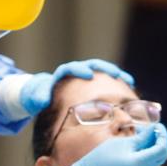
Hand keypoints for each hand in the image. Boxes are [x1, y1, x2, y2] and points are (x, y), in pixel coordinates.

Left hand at [20, 59, 135, 115]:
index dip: (80, 70)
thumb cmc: (40, 96)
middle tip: (115, 74)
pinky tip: (130, 86)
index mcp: (63, 73)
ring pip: (103, 70)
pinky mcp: (94, 81)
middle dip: (104, 68)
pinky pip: (107, 79)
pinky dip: (118, 81)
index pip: (71, 68)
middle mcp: (77, 71)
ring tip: (128, 80)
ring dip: (116, 73)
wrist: (45, 94)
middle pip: (91, 65)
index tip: (88, 75)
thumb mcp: (36, 97)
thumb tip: (43, 100)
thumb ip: (39, 98)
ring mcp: (87, 74)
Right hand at [54, 123, 166, 165]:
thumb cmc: (102, 157)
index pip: (161, 148)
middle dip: (159, 140)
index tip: (158, 126)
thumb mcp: (122, 143)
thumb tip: (154, 130)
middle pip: (160, 155)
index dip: (163, 135)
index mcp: (140, 163)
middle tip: (152, 129)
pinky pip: (146, 164)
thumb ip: (141, 137)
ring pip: (154, 159)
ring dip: (152, 146)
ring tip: (142, 134)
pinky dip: (145, 153)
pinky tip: (137, 144)